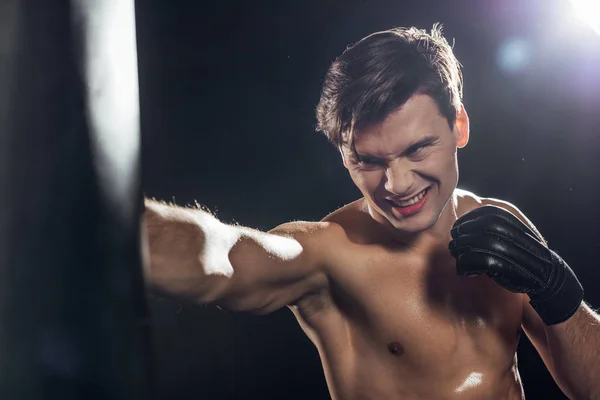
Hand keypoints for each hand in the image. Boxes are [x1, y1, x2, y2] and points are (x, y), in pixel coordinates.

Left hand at [449, 205, 583, 324]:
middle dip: (463, 232)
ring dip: (463, 248)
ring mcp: (515, 251)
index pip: (488, 212)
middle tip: (454, 241)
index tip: (458, 226)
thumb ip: (495, 227)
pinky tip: (465, 270)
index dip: (469, 218)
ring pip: (481, 243)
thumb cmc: (523, 257)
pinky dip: (467, 265)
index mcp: (517, 224)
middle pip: (483, 226)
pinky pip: (482, 262)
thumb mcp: (513, 236)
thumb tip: (464, 224)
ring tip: (456, 254)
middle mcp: (517, 235)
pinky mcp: (510, 269)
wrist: (548, 279)